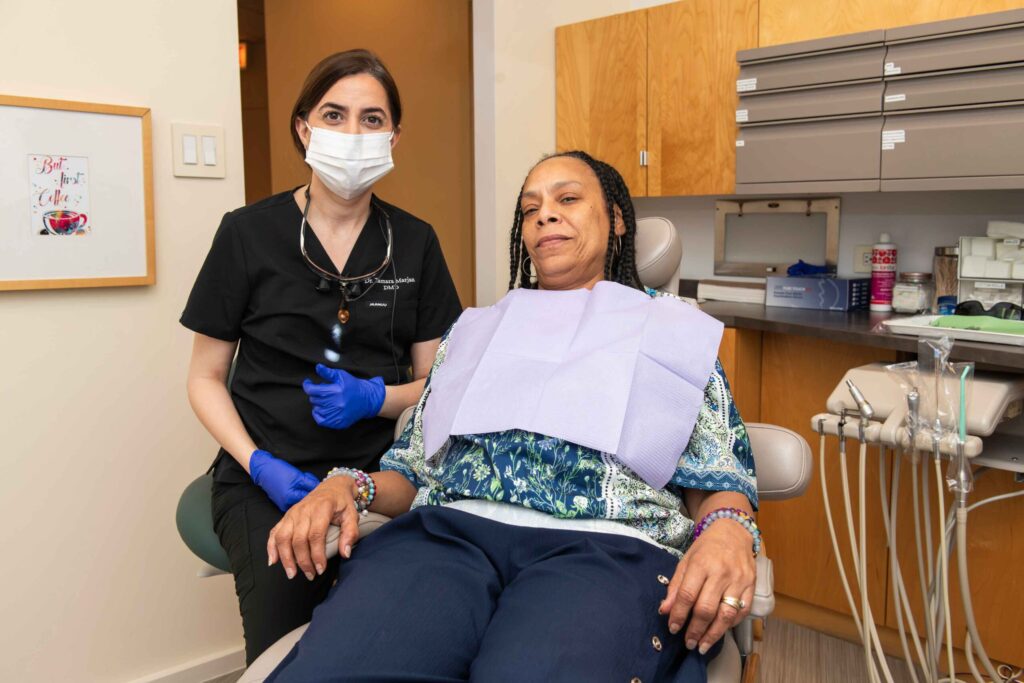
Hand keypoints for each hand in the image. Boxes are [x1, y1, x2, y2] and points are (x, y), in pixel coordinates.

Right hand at [249, 449, 319, 511]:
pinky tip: (293, 482)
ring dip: (302, 488)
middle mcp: (286, 504)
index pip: (309, 497)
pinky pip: (294, 496)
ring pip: (300, 497)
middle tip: (305, 477)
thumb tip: (320, 487)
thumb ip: (310, 483)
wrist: (263, 469)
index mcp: (290, 498)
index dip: (314, 488)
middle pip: (305, 498)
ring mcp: (283, 503)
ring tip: (298, 478)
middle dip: (308, 487)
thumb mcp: (297, 475)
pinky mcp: (282, 501)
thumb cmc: (278, 471)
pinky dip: (296, 489)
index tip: (316, 481)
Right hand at [267, 476, 361, 580]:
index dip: (316, 555)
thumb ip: (350, 533)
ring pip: (283, 537)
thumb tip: (345, 553)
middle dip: (303, 561)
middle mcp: (303, 510)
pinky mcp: (286, 516)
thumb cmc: (342, 503)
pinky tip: (273, 561)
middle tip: (310, 575)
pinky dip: (271, 547)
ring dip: (286, 558)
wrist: (332, 487)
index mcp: (321, 508)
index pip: (315, 535)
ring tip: (292, 573)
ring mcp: (292, 513)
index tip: (320, 569)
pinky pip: (274, 532)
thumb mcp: (352, 515)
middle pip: (298, 540)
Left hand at [303, 364, 385, 429]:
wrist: (367, 400)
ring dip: (318, 403)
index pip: (312, 390)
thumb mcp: (341, 375)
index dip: (307, 385)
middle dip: (316, 393)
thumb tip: (318, 367)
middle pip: (314, 399)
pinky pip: (320, 420)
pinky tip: (323, 408)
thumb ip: (328, 372)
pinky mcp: (338, 422)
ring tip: (326, 399)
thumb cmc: (353, 385)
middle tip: (323, 390)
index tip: (308, 383)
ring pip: (316, 409)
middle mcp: (336, 404)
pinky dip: (318, 414)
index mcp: (335, 391)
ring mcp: (337, 415)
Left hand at [658, 519, 755, 654]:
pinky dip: (730, 625)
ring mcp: (739, 580)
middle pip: (706, 609)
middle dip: (695, 630)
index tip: (673, 628)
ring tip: (703, 646)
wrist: (733, 532)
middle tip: (688, 643)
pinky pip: (742, 612)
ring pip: (726, 615)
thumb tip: (665, 610)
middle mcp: (721, 573)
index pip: (687, 595)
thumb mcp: (686, 561)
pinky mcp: (752, 586)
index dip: (678, 615)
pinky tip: (720, 631)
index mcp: (701, 564)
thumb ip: (675, 586)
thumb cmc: (706, 548)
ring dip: (713, 634)